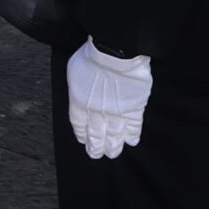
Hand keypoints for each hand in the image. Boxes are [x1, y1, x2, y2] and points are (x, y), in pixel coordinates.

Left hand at [66, 38, 152, 159]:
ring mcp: (116, 112)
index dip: (82, 135)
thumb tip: (82, 92)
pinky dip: (133, 135)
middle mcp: (97, 112)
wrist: (114, 53)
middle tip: (97, 154)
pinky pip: (133, 126)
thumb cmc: (92, 56)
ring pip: (114, 135)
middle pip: (96, 135)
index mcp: (80, 103)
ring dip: (114, 146)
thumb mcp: (75, 70)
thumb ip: (78, 86)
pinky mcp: (134, 108)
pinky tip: (132, 142)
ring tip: (113, 153)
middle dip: (96, 146)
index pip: (79, 125)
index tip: (84, 141)